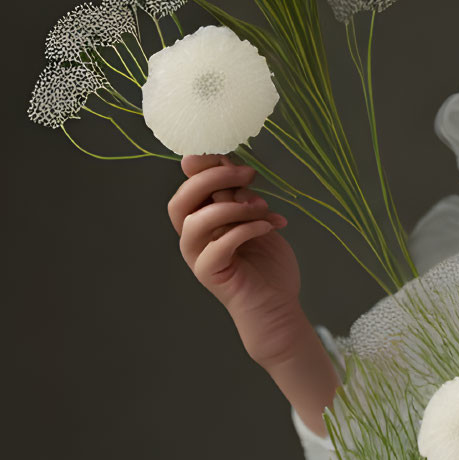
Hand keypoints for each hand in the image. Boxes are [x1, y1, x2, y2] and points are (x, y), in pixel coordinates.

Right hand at [168, 153, 305, 366]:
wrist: (278, 302)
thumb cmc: (265, 261)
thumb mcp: (255, 217)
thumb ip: (239, 194)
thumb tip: (228, 162)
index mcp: (201, 218)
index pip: (187, 186)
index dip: (202, 166)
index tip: (230, 156)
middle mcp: (193, 236)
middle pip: (181, 201)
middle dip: (212, 180)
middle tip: (248, 174)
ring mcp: (198, 256)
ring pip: (195, 222)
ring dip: (231, 208)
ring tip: (262, 207)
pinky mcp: (209, 273)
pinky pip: (218, 246)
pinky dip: (244, 230)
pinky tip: (269, 225)